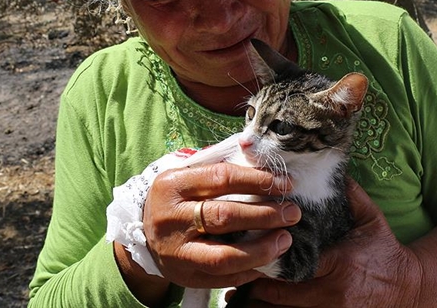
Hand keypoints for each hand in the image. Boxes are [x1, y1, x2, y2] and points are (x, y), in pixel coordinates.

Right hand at [142, 162, 301, 289]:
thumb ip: (218, 166)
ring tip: (285, 240)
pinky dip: (250, 270)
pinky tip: (268, 260)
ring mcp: (176, 251)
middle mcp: (170, 218)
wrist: (144, 234)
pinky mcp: (184, 276)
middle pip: (225, 217)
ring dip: (261, 249)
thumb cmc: (177, 198)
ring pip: (224, 256)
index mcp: (172, 185)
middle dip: (265, 214)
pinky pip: (223, 278)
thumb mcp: (188, 176)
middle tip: (292, 213)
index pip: (221, 178)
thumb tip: (262, 158)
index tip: (285, 184)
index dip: (257, 180)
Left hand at [242, 179, 422, 306]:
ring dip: (261, 303)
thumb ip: (349, 193)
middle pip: (281, 294)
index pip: (293, 264)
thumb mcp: (371, 218)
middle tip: (237, 269)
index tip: (250, 248)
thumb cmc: (385, 251)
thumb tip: (326, 162)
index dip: (268, 260)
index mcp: (339, 263)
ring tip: (239, 290)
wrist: (410, 289)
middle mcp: (333, 293)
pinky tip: (261, 304)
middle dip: (257, 284)